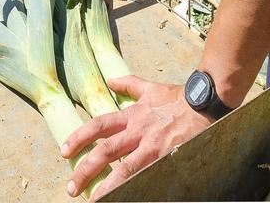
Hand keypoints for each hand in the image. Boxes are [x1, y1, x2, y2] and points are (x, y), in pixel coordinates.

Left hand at [61, 75, 212, 200]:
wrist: (205, 103)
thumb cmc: (178, 98)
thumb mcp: (151, 88)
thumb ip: (129, 85)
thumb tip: (111, 80)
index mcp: (132, 115)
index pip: (99, 126)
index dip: (79, 138)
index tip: (64, 151)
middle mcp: (139, 132)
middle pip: (105, 152)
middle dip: (85, 169)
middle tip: (71, 186)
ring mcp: (153, 147)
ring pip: (125, 170)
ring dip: (107, 186)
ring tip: (93, 200)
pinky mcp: (167, 158)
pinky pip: (147, 177)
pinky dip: (135, 188)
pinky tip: (125, 198)